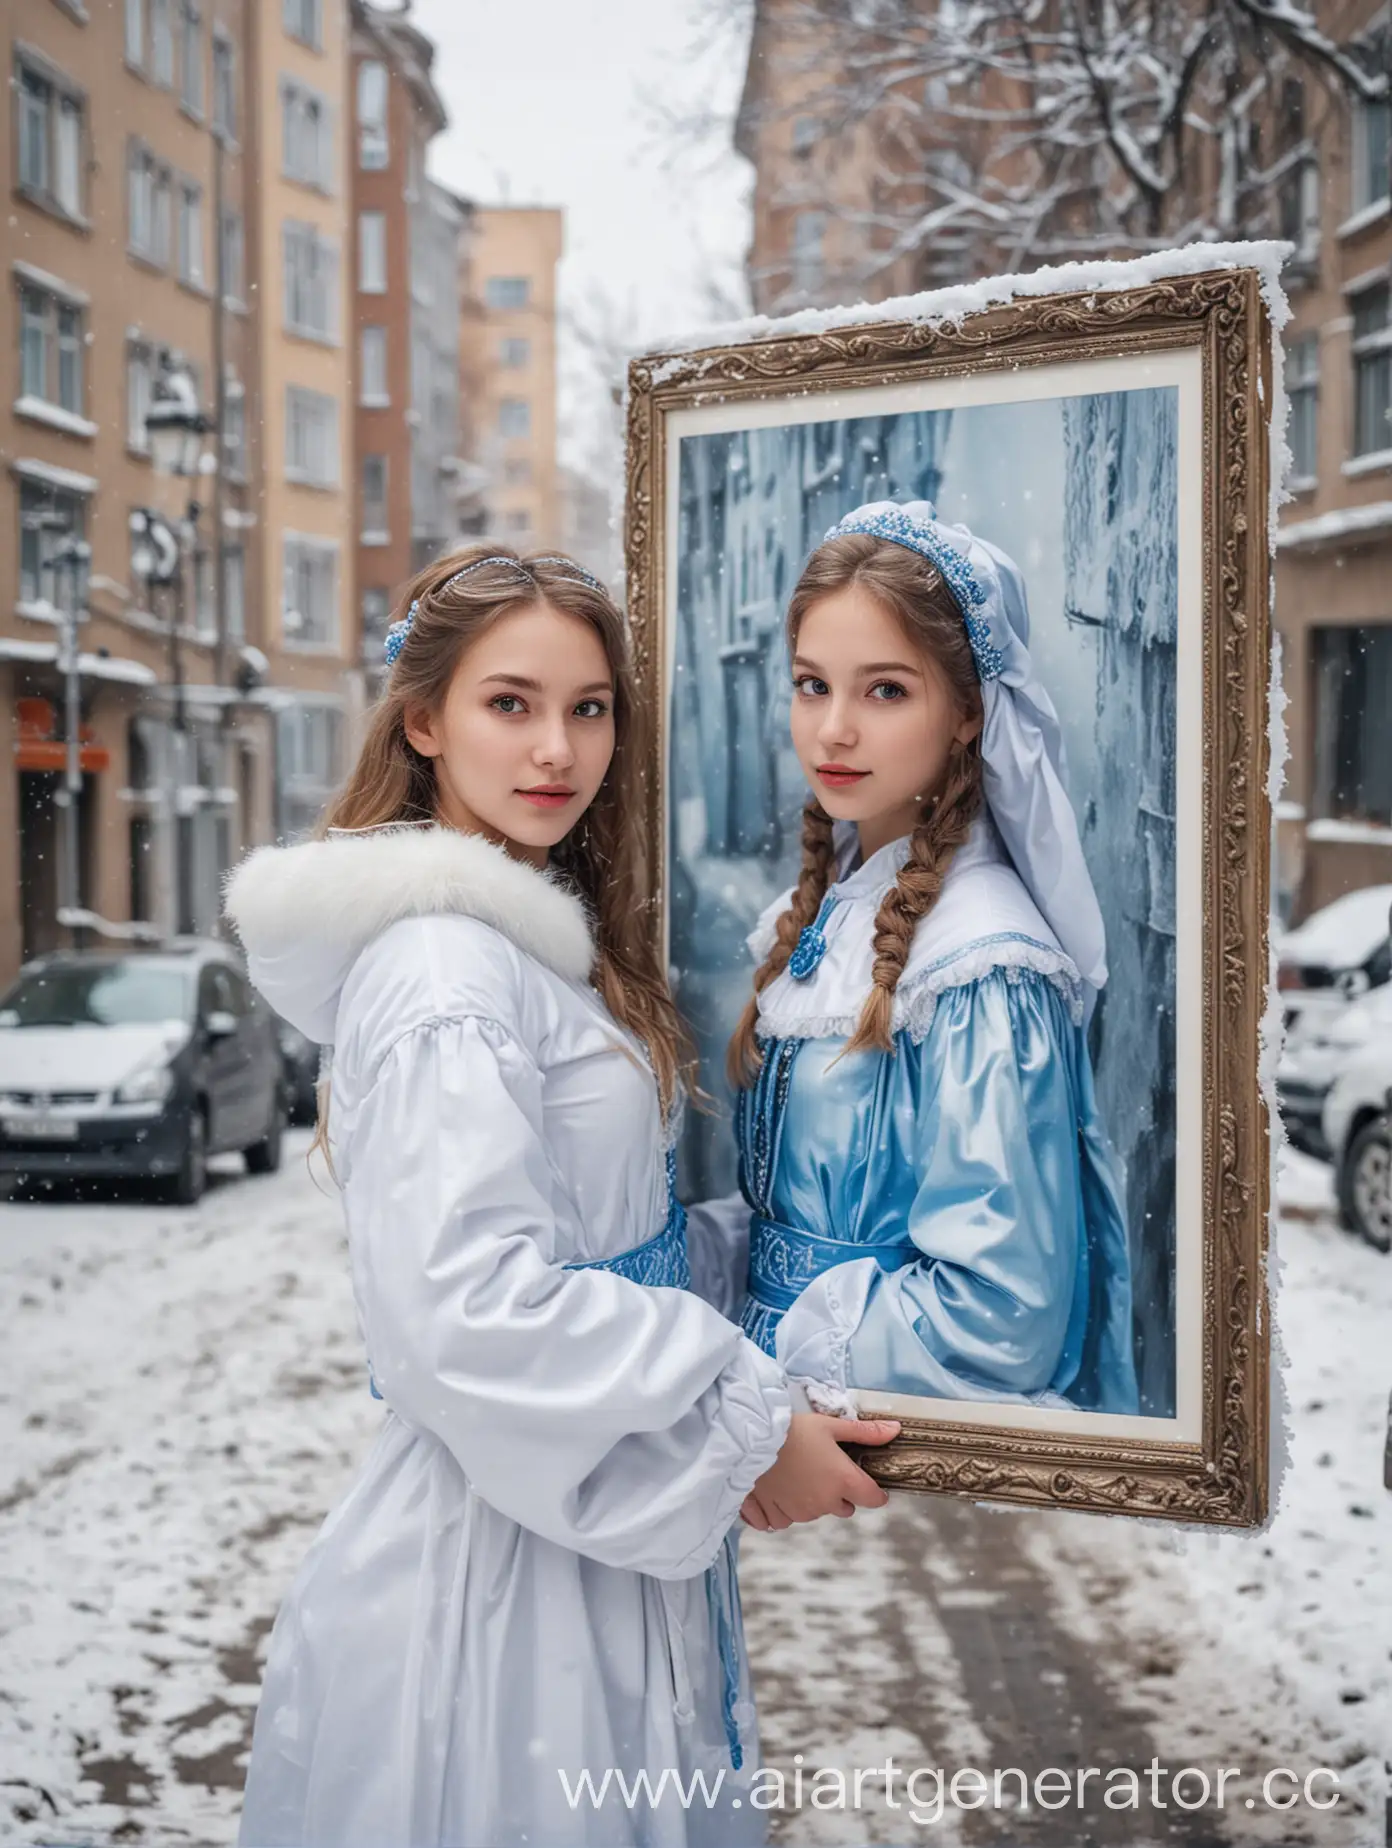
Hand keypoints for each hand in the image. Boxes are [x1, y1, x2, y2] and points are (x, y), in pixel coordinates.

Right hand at [739, 1412, 899, 1530]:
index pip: (873, 1499)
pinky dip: (784, 1508)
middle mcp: (825, 1503)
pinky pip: (787, 1519)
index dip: (872, 1491)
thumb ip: (865, 1432)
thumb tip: (895, 1430)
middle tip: (821, 1468)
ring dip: (810, 1499)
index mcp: (843, 1481)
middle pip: (843, 1507)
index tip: (865, 1482)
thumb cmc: (792, 1429)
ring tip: (795, 1473)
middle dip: (837, 1493)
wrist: (749, 1439)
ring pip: (814, 1512)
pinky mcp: (776, 1517)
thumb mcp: (830, 1425)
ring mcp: (800, 1513)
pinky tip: (777, 1488)